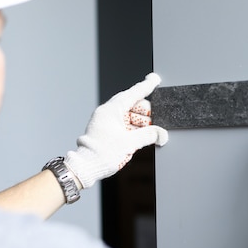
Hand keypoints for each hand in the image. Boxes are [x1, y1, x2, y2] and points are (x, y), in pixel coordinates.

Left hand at [65, 73, 168, 188]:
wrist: (86, 168)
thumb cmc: (101, 154)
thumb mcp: (130, 143)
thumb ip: (149, 135)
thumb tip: (161, 134)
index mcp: (111, 110)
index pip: (133, 93)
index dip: (146, 86)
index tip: (155, 79)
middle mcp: (108, 113)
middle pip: (133, 105)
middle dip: (147, 113)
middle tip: (157, 122)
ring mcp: (106, 121)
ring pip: (129, 116)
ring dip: (141, 123)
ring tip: (150, 133)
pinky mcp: (106, 130)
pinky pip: (124, 124)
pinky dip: (134, 129)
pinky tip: (141, 136)